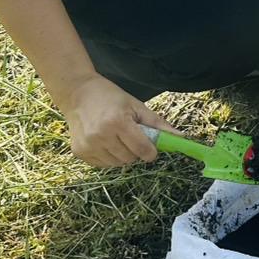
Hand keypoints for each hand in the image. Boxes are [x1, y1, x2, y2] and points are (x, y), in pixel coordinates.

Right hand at [57, 73, 185, 168]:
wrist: (77, 93)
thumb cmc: (110, 97)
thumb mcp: (136, 106)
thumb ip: (158, 124)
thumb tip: (181, 137)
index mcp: (118, 122)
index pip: (143, 150)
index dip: (150, 152)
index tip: (150, 148)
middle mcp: (101, 135)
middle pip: (130, 159)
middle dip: (135, 151)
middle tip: (130, 137)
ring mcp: (88, 145)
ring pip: (117, 164)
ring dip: (122, 155)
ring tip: (116, 137)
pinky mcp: (79, 152)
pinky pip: (103, 165)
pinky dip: (108, 157)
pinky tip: (104, 141)